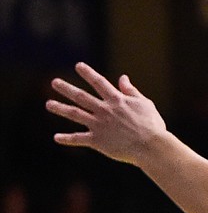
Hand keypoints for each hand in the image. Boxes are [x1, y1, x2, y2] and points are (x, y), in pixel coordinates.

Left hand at [47, 64, 167, 163]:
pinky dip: (67, 139)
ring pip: (75, 114)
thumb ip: (131, 91)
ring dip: (60, 108)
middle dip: (67, 88)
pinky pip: (79, 139)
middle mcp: (104, 110)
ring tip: (49, 104)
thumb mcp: (145, 104)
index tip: (78, 66)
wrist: (152, 147)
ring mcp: (99, 125)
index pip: (99, 82)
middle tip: (54, 82)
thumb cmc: (153, 126)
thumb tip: (122, 78)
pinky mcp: (98, 141)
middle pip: (81, 96)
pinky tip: (56, 138)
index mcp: (117, 100)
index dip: (88, 73)